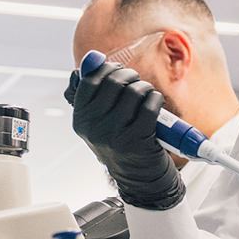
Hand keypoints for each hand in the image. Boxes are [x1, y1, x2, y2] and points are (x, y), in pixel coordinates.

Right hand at [66, 60, 182, 210]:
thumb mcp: (100, 121)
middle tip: (137, 84)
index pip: (89, 79)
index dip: (107, 69)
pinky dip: (157, 100)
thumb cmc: (123, 143)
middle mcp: (93, 126)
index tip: (118, 73)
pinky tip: (156, 107)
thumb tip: (92, 58)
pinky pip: (151, 104)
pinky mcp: (137, 139)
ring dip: (146, 89)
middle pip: (115, 81)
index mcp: (81, 118)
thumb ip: (94, 92)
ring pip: (135, 91)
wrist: (141, 179)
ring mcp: (114, 134)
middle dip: (131, 77)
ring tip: (147, 97)